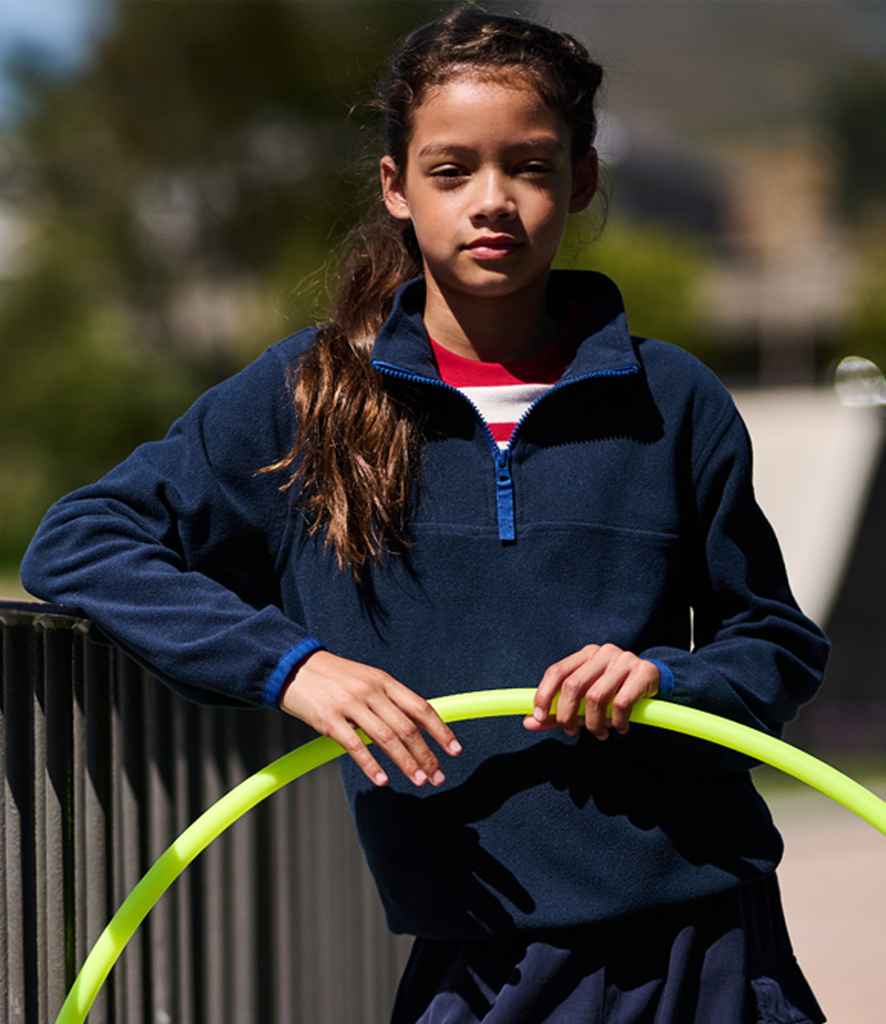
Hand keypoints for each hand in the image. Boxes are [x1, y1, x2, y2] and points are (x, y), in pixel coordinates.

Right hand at [278, 650, 462, 787]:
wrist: (295, 666)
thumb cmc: (334, 677)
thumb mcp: (366, 679)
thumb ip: (389, 700)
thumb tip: (416, 725)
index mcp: (384, 681)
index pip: (420, 707)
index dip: (440, 730)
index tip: (454, 750)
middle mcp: (371, 691)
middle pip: (407, 727)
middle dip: (426, 754)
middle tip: (437, 775)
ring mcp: (350, 704)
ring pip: (386, 738)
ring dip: (406, 762)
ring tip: (418, 780)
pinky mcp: (329, 719)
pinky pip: (354, 746)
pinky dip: (371, 765)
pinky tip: (382, 780)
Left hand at [522, 643, 659, 739]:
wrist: (654, 679)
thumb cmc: (614, 690)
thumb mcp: (585, 699)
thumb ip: (557, 711)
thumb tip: (528, 723)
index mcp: (585, 654)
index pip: (556, 671)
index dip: (543, 694)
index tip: (538, 716)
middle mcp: (603, 652)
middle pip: (573, 685)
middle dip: (567, 714)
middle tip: (572, 731)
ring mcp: (624, 660)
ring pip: (596, 697)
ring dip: (594, 723)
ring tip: (600, 733)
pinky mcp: (644, 671)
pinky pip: (621, 702)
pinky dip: (617, 721)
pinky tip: (620, 727)